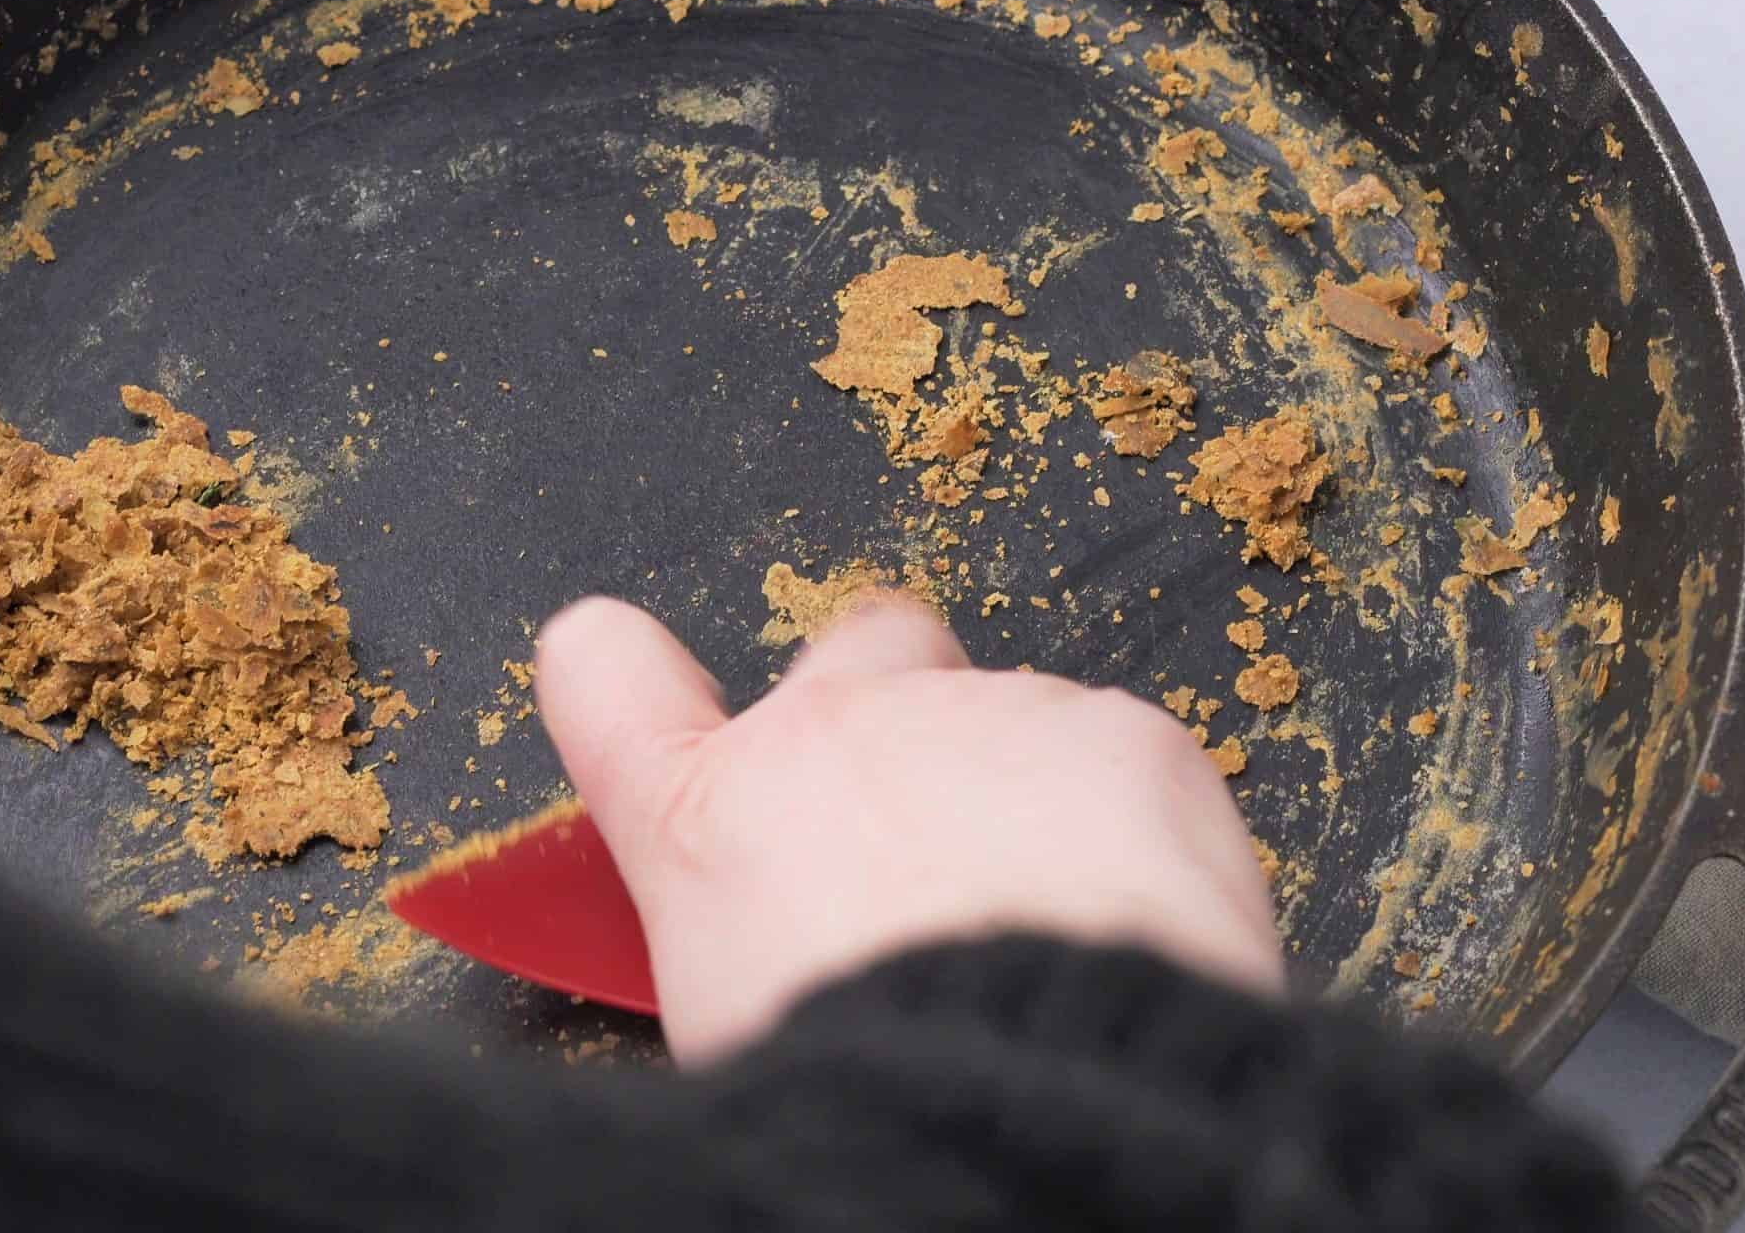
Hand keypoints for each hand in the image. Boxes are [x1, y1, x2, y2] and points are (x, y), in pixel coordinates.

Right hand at [537, 596, 1283, 1064]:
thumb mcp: (733, 1025)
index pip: (606, 676)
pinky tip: (1135, 924)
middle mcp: (833, 732)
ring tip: (1051, 924)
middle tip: (922, 819)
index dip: (619, 674)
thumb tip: (778, 952)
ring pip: (1014, 716)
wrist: (1021, 1097)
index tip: (625, 675)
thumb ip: (746, 942)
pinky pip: (1129, 762)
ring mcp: (983, 717)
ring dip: (1028, 792)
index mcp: (707, 817)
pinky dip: (1138, 830)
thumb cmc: (863, 1085)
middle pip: (857, 648)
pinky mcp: (1121, 736)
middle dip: (890, 706)